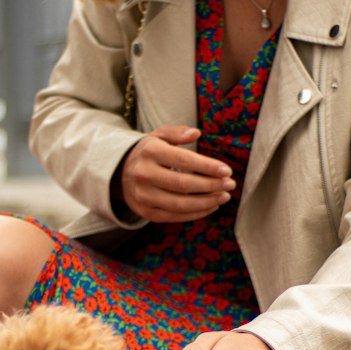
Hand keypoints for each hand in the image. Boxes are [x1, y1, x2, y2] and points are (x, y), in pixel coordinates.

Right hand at [120, 125, 234, 222]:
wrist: (119, 174)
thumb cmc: (148, 153)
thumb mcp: (158, 136)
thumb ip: (177, 133)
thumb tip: (196, 133)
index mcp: (150, 152)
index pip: (183, 160)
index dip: (207, 167)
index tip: (226, 170)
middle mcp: (144, 175)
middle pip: (184, 184)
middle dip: (211, 185)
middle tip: (230, 184)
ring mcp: (144, 196)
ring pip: (181, 204)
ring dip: (207, 202)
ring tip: (224, 196)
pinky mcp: (146, 212)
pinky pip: (175, 216)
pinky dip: (196, 213)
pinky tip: (211, 206)